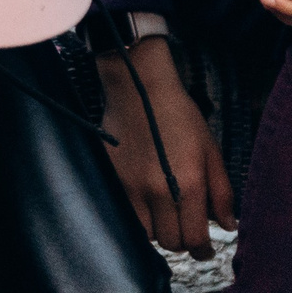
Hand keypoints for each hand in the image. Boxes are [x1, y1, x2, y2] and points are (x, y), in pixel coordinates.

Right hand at [97, 41, 234, 257]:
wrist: (139, 88)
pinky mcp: (111, 176)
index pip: (193, 238)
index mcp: (188, 185)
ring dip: (156, 229)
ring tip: (163, 215)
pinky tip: (144, 200)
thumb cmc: (179, 115)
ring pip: (143, 232)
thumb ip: (222, 192)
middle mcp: (157, 190)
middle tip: (185, 228)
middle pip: (168, 241)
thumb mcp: (211, 151)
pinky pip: (124, 211)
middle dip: (180, 239)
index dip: (202, 249)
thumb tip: (226, 224)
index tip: (204, 248)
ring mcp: (130, 185)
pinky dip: (136, 214)